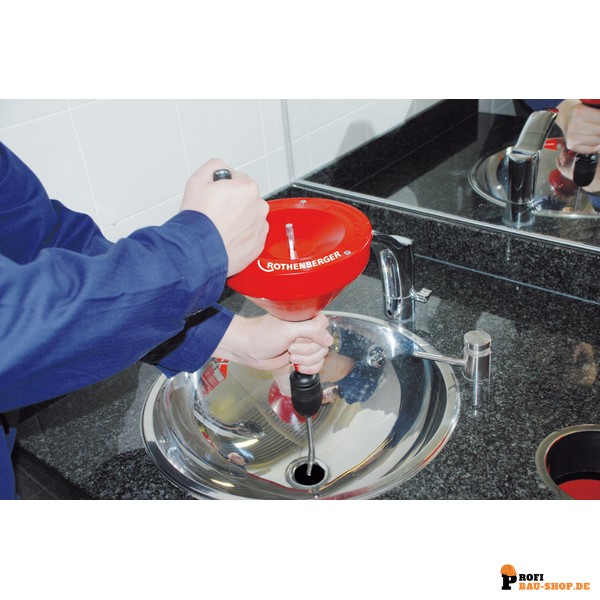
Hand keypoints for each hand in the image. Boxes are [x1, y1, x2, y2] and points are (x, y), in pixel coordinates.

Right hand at [180, 158, 268, 275]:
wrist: (198, 251)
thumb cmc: (198, 219)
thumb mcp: (198, 180)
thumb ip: (215, 165)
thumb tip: (222, 168)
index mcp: (248, 188)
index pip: (238, 180)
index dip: (223, 187)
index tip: (215, 198)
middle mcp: (259, 207)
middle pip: (246, 199)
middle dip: (234, 204)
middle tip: (216, 214)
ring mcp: (260, 227)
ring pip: (249, 218)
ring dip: (239, 220)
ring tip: (221, 228)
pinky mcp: (259, 245)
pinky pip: (251, 235)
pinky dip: (242, 236)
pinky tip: (227, 238)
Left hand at [214, 313, 332, 373]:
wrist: (249, 349)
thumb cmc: (263, 335)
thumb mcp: (288, 329)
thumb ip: (312, 330)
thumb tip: (328, 339)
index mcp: (306, 317)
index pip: (324, 327)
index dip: (313, 336)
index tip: (298, 337)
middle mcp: (308, 330)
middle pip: (323, 345)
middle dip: (306, 350)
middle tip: (290, 346)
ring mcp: (305, 344)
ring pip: (321, 356)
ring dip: (305, 359)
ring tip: (290, 354)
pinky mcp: (302, 357)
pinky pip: (317, 365)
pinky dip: (309, 368)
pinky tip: (297, 365)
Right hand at [562, 102, 599, 153]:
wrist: (565, 116)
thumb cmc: (579, 111)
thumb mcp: (591, 106)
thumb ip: (599, 115)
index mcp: (580, 112)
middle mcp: (574, 125)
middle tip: (599, 128)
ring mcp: (572, 137)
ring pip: (597, 141)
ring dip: (599, 137)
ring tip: (597, 133)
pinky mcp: (571, 145)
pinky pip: (591, 149)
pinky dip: (597, 146)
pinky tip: (597, 142)